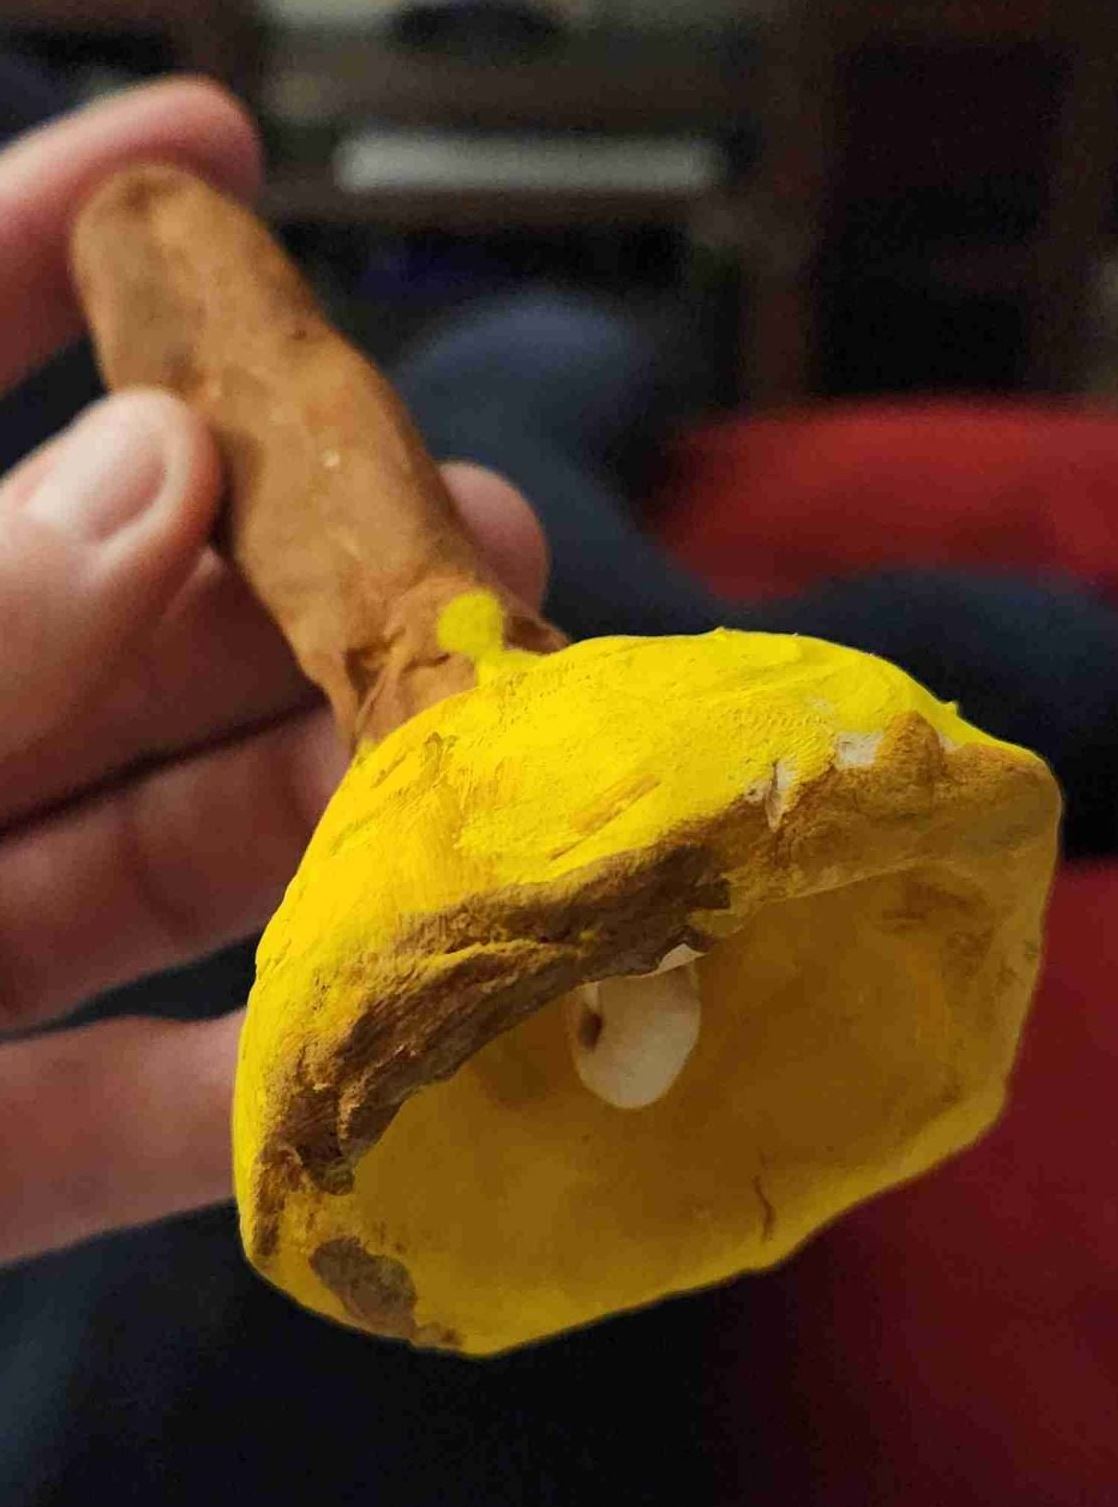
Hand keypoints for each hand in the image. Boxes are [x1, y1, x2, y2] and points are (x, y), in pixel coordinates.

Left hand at [0, 80, 546, 1264]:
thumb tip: (152, 475)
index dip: (29, 243)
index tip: (208, 151)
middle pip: (83, 632)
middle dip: (274, 568)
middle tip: (452, 517)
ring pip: (136, 861)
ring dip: (311, 811)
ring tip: (472, 746)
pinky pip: (106, 1116)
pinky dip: (233, 1091)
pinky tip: (365, 1035)